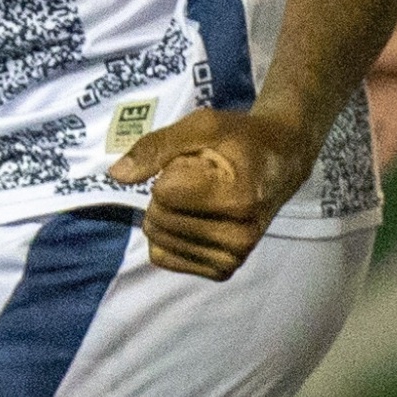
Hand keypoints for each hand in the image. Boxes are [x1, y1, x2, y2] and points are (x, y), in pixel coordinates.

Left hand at [108, 108, 314, 280]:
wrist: (281, 163)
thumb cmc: (239, 140)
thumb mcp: (201, 126)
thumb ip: (156, 147)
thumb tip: (116, 175)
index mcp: (239, 198)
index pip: (163, 193)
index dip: (172, 170)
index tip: (202, 162)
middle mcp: (239, 236)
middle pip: (158, 218)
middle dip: (166, 193)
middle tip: (201, 179)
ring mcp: (232, 258)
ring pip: (157, 240)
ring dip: (168, 214)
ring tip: (202, 198)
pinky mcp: (222, 271)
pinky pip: (163, 257)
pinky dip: (169, 236)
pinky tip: (196, 219)